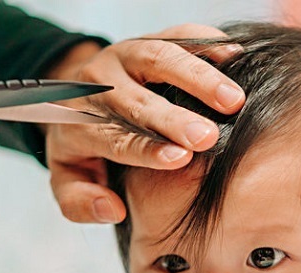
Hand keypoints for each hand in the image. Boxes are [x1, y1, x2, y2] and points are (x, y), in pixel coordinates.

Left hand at [44, 24, 244, 222]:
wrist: (73, 95)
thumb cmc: (81, 146)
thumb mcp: (66, 179)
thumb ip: (80, 202)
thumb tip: (113, 210)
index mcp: (81, 124)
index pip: (116, 139)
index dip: (148, 149)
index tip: (180, 159)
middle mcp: (100, 85)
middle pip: (139, 100)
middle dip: (176, 118)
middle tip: (210, 136)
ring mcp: (124, 57)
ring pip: (159, 59)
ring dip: (198, 78)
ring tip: (234, 99)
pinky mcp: (146, 39)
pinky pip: (176, 35)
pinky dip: (206, 43)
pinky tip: (234, 56)